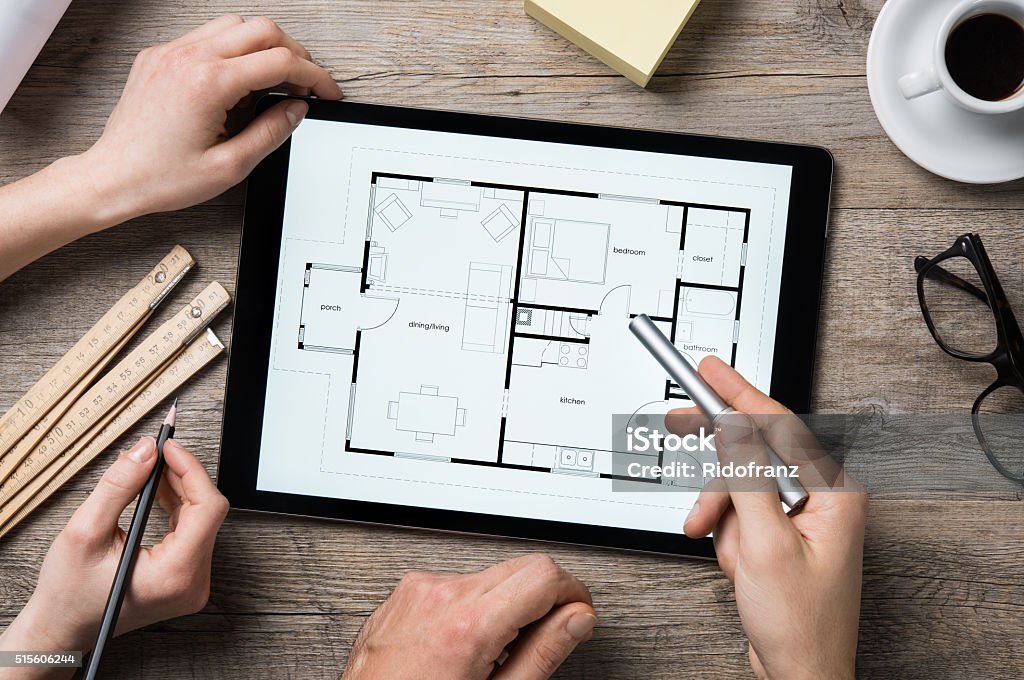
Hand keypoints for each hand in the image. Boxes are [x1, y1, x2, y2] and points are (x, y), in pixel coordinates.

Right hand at [0, 437, 228, 664]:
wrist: (62, 629)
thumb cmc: (68, 592)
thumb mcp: (85, 532)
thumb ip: (119, 487)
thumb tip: (146, 450)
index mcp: (175, 575)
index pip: (208, 508)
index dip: (191, 470)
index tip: (169, 447)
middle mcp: (193, 582)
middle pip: (208, 512)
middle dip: (183, 476)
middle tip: (157, 452)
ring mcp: (193, 583)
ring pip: (202, 519)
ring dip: (179, 489)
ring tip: (152, 469)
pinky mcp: (186, 578)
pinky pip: (193, 531)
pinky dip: (177, 507)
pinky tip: (157, 491)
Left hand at [81, 14, 341, 223]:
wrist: (113, 177)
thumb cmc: (160, 177)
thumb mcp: (230, 167)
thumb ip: (271, 133)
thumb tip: (296, 109)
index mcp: (209, 83)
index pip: (281, 61)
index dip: (315, 76)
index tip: (326, 91)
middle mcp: (189, 58)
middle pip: (263, 29)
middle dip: (294, 54)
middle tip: (304, 84)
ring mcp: (172, 52)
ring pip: (236, 24)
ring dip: (264, 46)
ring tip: (272, 81)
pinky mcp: (159, 56)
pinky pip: (207, 35)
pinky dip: (233, 49)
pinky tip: (237, 79)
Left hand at [342, 554, 596, 679]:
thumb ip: (542, 653)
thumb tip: (577, 618)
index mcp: (467, 625)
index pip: (543, 575)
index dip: (572, 594)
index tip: (577, 615)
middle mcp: (440, 596)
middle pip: (520, 567)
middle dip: (542, 598)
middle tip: (545, 638)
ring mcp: (417, 590)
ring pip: (489, 575)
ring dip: (504, 603)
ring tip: (495, 653)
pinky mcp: (404, 593)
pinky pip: (455, 584)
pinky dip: (470, 606)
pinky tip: (464, 645)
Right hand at [669, 357, 867, 679]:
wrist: (800, 673)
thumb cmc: (800, 624)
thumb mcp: (764, 544)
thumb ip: (746, 479)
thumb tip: (734, 428)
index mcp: (834, 493)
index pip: (780, 426)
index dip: (739, 394)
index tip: (710, 370)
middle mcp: (821, 498)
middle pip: (754, 454)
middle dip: (718, 467)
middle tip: (679, 422)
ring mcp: (800, 517)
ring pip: (739, 486)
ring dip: (719, 514)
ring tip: (718, 545)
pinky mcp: (781, 533)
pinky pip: (741, 513)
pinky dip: (726, 533)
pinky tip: (733, 559)